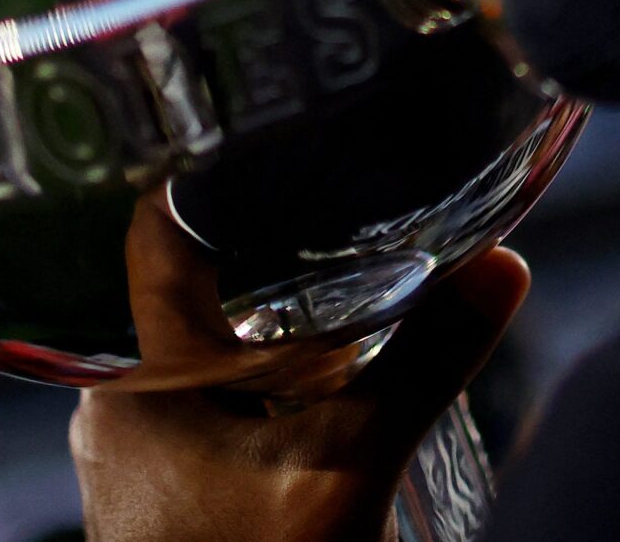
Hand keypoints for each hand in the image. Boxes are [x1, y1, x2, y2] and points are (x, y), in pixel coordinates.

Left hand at [70, 201, 529, 541]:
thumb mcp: (351, 464)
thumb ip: (426, 361)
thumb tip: (503, 265)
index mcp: (135, 378)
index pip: (160, 234)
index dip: (214, 173)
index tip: (273, 126)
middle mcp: (115, 407)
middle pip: (193, 288)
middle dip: (268, 249)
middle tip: (337, 191)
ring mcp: (135, 456)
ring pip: (207, 350)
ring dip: (272, 322)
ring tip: (343, 269)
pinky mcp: (164, 493)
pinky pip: (212, 402)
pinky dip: (266, 379)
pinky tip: (323, 372)